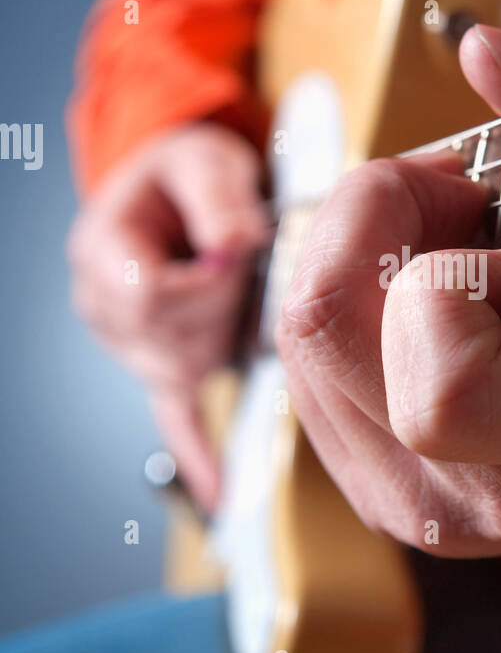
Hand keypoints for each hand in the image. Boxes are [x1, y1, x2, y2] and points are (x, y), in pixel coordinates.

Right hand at [68, 123, 269, 509]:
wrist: (179, 184)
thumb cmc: (189, 171)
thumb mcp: (203, 160)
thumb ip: (217, 198)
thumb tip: (237, 247)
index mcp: (102, 252)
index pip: (149, 300)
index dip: (205, 287)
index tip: (238, 255)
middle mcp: (102, 307)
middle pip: (169, 343)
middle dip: (221, 312)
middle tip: (246, 265)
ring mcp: (127, 344)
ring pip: (183, 372)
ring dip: (224, 338)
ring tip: (235, 289)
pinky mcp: (158, 364)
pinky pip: (173, 415)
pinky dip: (197, 450)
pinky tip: (218, 492)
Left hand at [276, 25, 500, 561]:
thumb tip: (481, 51)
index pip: (442, 390)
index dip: (448, 279)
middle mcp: (465, 498)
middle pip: (320, 329)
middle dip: (373, 217)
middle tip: (460, 201)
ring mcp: (406, 503)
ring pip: (296, 339)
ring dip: (357, 254)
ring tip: (452, 246)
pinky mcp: (371, 490)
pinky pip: (305, 368)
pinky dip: (351, 301)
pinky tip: (423, 297)